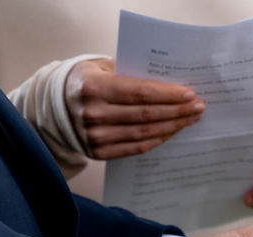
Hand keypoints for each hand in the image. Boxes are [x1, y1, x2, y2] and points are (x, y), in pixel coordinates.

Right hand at [64, 58, 204, 159]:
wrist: (55, 106)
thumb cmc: (86, 81)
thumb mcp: (101, 67)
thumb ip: (130, 72)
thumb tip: (168, 83)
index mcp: (94, 88)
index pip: (139, 93)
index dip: (168, 95)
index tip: (190, 94)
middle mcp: (93, 114)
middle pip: (146, 115)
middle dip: (177, 111)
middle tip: (198, 107)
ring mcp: (95, 136)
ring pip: (144, 133)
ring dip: (172, 126)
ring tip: (190, 119)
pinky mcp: (98, 153)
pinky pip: (136, 147)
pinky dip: (158, 140)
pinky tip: (172, 131)